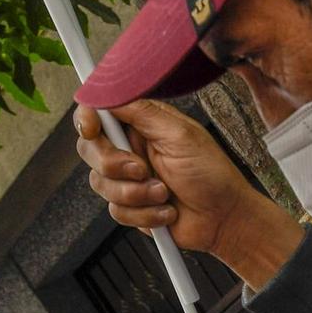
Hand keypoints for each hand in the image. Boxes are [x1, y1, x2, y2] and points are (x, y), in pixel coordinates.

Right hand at [74, 101, 297, 280]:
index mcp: (141, 124)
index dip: (87, 119)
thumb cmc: (212, 174)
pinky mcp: (132, 206)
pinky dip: (145, 214)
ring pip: (100, 183)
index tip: (91, 129)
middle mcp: (130, 148)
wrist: (224, 219)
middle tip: (143, 170)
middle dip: (113, 164)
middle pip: (89, 149)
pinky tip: (167, 211)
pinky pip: (117, 210)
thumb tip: (109, 93)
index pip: (98, 112)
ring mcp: (128, 179)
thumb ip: (142, 112)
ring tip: (165, 194)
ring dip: (136, 194)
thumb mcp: (180, 134)